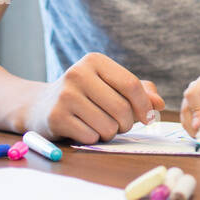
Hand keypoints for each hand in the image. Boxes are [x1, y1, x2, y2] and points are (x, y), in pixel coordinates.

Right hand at [24, 52, 164, 142]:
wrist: (40, 105)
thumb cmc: (86, 95)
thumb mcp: (111, 85)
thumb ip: (140, 91)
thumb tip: (159, 104)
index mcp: (95, 61)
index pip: (131, 85)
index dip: (145, 105)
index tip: (149, 117)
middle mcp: (77, 74)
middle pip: (122, 108)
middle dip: (127, 123)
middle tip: (121, 124)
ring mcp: (64, 95)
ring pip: (108, 126)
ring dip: (110, 132)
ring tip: (99, 125)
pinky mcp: (56, 117)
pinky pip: (91, 137)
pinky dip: (93, 138)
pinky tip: (83, 129)